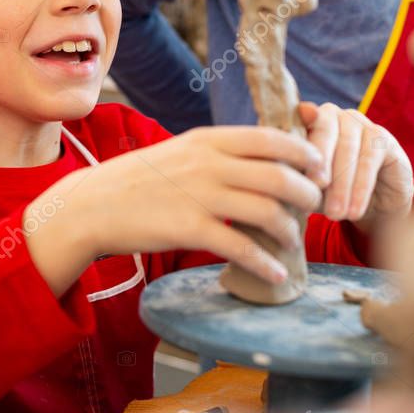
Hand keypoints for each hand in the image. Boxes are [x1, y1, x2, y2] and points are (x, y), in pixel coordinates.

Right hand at [25, 126, 323, 295]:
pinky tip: (275, 274)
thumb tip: (264, 159)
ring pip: (266, 211)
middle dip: (306, 194)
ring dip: (290, 231)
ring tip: (293, 242)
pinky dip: (265, 264)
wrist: (92, 205)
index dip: (305, 154)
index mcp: (208, 139)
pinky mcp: (188, 229)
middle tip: (316, 208)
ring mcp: (199, 196)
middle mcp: (208, 163)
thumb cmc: (139, 180)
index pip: (271, 138)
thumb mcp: (182, 151)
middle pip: (278, 175)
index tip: (321, 169)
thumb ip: (219, 153)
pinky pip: (239, 247)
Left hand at [298, 102, 412, 222]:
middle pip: (325, 133)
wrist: (374, 202)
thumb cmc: (331, 192)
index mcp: (307, 120)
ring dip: (341, 184)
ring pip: (348, 149)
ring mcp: (360, 122)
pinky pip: (369, 160)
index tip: (291, 175)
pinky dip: (361, 188)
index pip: (299, 126)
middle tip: (314, 192)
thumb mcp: (310, 188)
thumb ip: (297, 179)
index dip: (296, 148)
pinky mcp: (382, 137)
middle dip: (319, 165)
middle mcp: (333, 114)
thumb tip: (286, 184)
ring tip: (335, 214)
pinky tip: (354, 211)